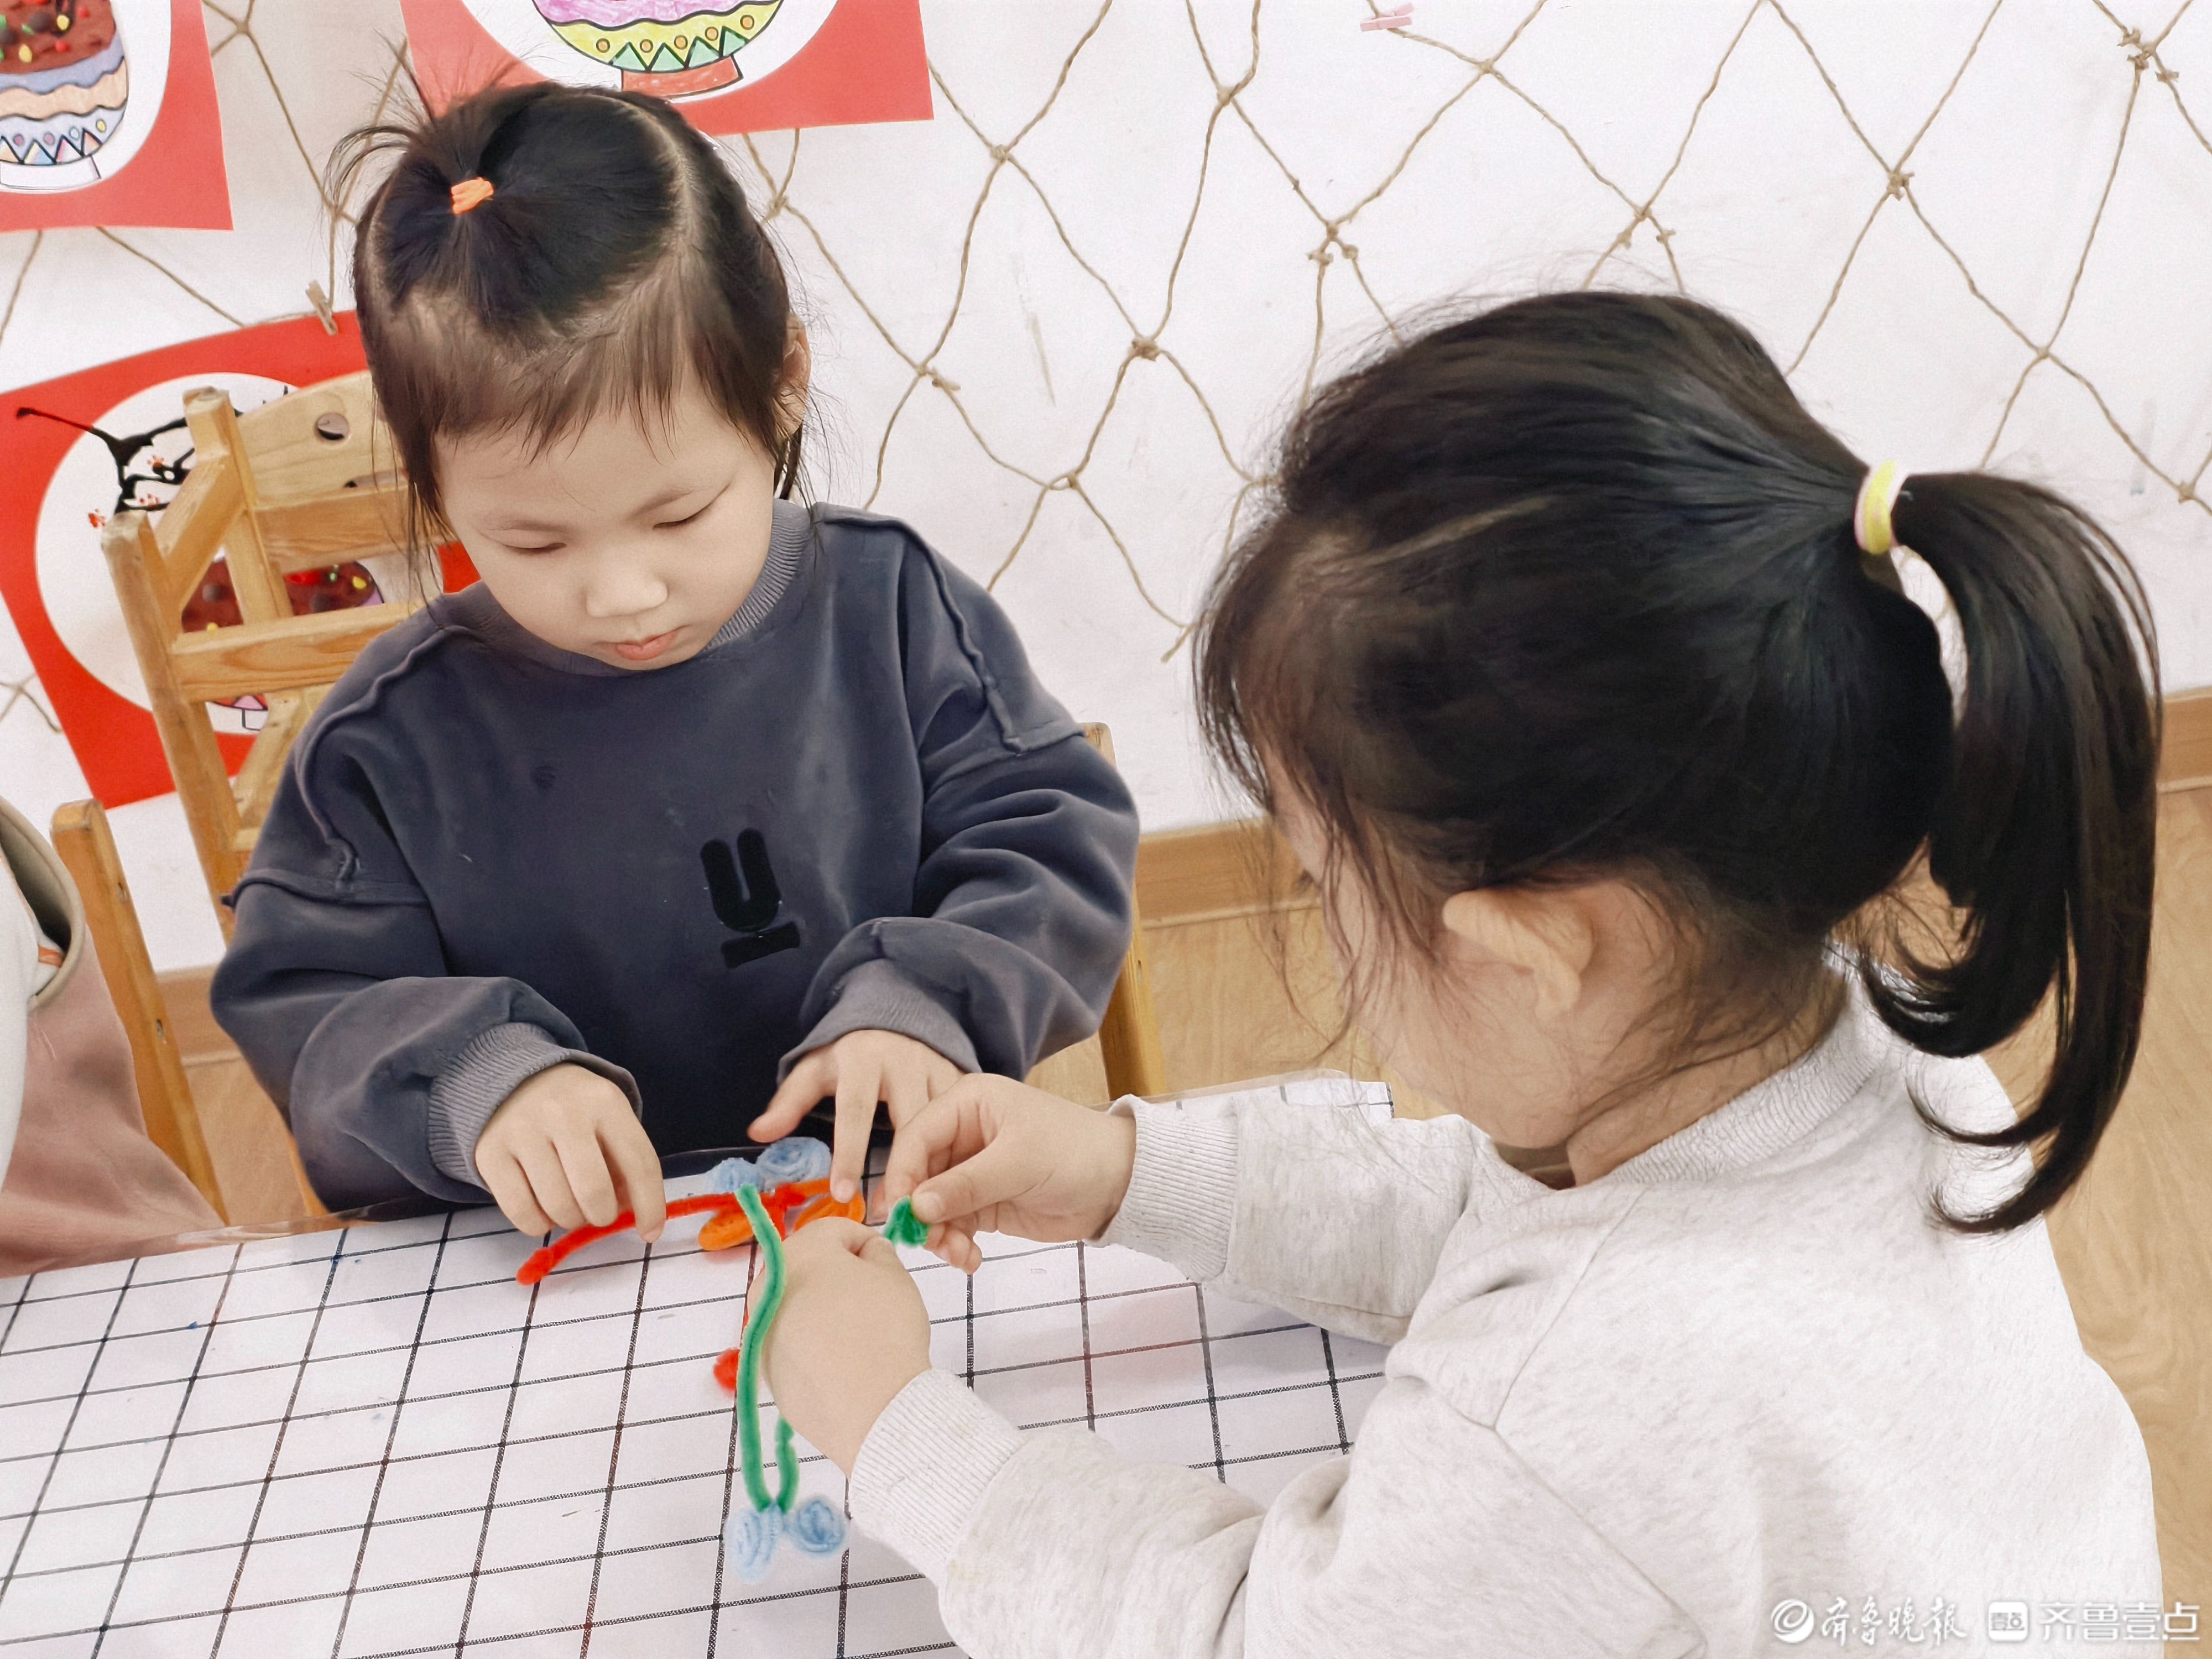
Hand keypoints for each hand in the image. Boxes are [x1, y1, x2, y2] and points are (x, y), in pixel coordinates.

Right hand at [475, 1063, 666, 1242]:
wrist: (516, 1081)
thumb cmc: (575, 1111)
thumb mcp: (609, 1120)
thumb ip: (626, 1164)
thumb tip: (637, 1216)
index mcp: (605, 1102)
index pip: (638, 1163)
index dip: (650, 1206)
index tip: (651, 1232)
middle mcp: (563, 1112)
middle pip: (593, 1190)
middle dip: (602, 1215)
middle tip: (598, 1213)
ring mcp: (522, 1130)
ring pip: (557, 1206)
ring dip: (570, 1220)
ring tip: (570, 1206)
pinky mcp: (490, 1153)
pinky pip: (520, 1212)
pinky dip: (538, 1225)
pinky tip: (543, 1211)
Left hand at [750, 1029, 961, 1206]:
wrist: (895, 1017)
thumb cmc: (850, 1054)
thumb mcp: (816, 1069)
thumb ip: (789, 1101)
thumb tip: (758, 1133)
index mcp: (865, 1059)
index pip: (855, 1111)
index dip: (850, 1154)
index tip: (844, 1195)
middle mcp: (906, 1062)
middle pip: (908, 1122)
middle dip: (903, 1169)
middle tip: (892, 1213)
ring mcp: (938, 1070)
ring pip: (943, 1125)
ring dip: (936, 1168)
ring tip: (925, 1211)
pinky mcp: (961, 1080)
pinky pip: (965, 1123)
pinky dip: (960, 1155)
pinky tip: (953, 1187)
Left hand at [763, 1217, 930, 1472]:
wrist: (872, 1409)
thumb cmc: (886, 1331)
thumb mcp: (895, 1275)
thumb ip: (877, 1252)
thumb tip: (863, 1256)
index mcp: (799, 1253)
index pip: (836, 1231)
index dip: (867, 1244)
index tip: (886, 1266)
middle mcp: (767, 1287)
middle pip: (807, 1267)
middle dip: (837, 1276)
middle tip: (872, 1300)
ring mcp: (760, 1331)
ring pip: (795, 1306)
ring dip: (821, 1310)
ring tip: (856, 1335)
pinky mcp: (763, 1370)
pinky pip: (790, 1344)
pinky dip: (811, 1345)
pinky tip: (840, 1363)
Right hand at [881, 1074, 1136, 1273]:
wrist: (1119, 1183)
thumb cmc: (1073, 1153)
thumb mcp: (1018, 1163)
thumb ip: (965, 1185)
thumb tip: (915, 1206)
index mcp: (968, 1104)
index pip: (916, 1137)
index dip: (900, 1174)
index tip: (895, 1212)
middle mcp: (963, 1134)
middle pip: (918, 1174)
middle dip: (919, 1212)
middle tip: (928, 1242)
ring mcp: (972, 1171)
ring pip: (932, 1206)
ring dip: (938, 1235)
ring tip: (958, 1255)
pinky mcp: (983, 1202)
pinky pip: (952, 1225)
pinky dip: (955, 1245)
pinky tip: (970, 1260)